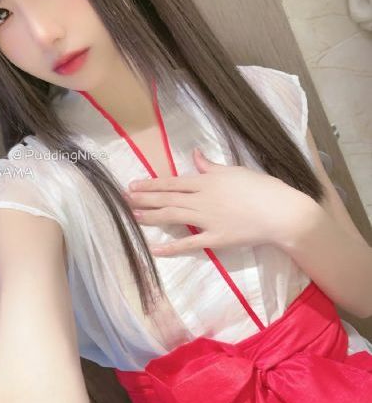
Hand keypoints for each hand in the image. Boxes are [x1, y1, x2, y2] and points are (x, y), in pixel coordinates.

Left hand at [123, 147, 310, 255]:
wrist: (280, 211)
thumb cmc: (260, 187)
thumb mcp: (234, 170)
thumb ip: (211, 166)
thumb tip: (195, 154)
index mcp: (206, 181)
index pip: (172, 182)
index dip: (150, 184)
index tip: (133, 185)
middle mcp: (201, 199)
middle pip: (167, 198)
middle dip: (143, 199)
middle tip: (123, 200)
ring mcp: (207, 220)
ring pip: (172, 217)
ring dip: (150, 216)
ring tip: (132, 216)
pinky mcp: (215, 239)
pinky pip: (190, 243)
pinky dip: (172, 247)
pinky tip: (155, 248)